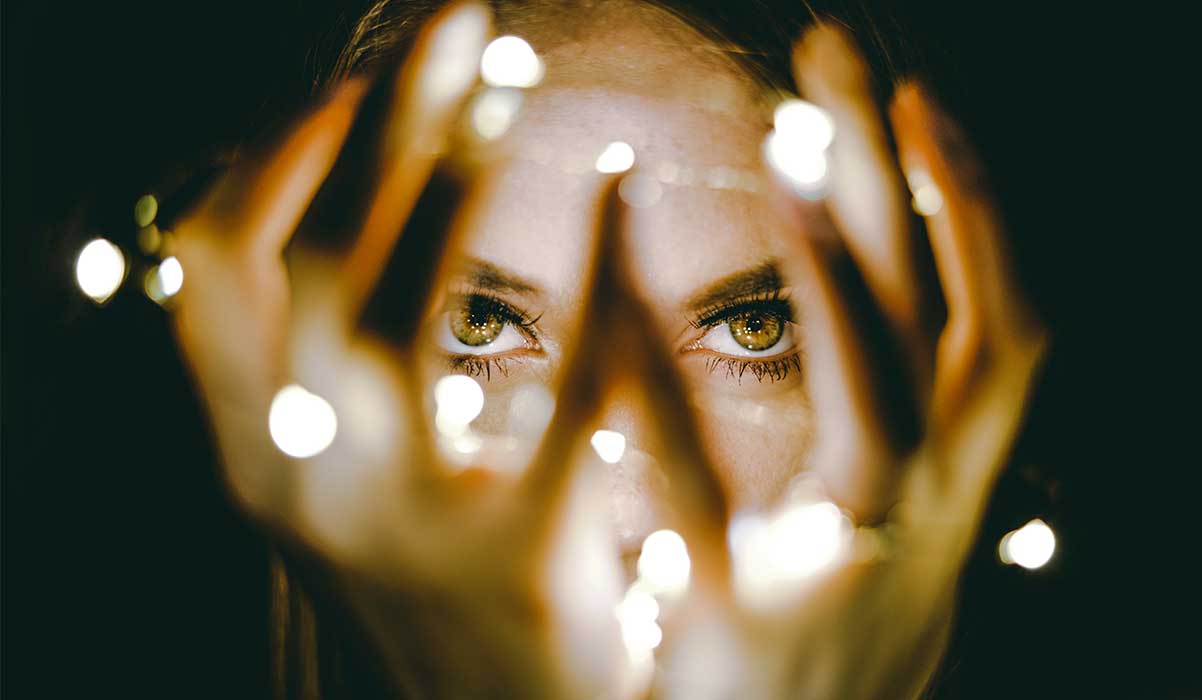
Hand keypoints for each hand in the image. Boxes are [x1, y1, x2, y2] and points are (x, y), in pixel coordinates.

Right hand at [168, 3, 642, 696]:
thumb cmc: (434, 583)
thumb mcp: (345, 482)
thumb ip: (320, 373)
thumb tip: (355, 207)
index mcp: (251, 449)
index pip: (209, 265)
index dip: (276, 157)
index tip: (353, 86)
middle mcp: (292, 477)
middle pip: (302, 258)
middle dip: (377, 123)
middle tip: (460, 26)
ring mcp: (391, 518)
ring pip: (386, 303)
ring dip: (453, 174)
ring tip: (519, 92)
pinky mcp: (509, 549)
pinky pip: (555, 383)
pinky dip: (590, 274)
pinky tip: (624, 200)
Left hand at [658, 24, 1047, 699]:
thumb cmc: (841, 634)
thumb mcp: (901, 526)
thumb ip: (898, 423)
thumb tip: (865, 287)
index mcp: (959, 479)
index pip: (999, 317)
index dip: (973, 204)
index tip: (916, 100)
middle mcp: (931, 511)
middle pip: (944, 320)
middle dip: (898, 176)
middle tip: (831, 51)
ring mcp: (851, 565)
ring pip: (882, 399)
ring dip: (846, 270)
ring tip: (785, 152)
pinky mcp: (746, 619)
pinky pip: (705, 493)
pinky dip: (664, 393)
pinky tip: (617, 309)